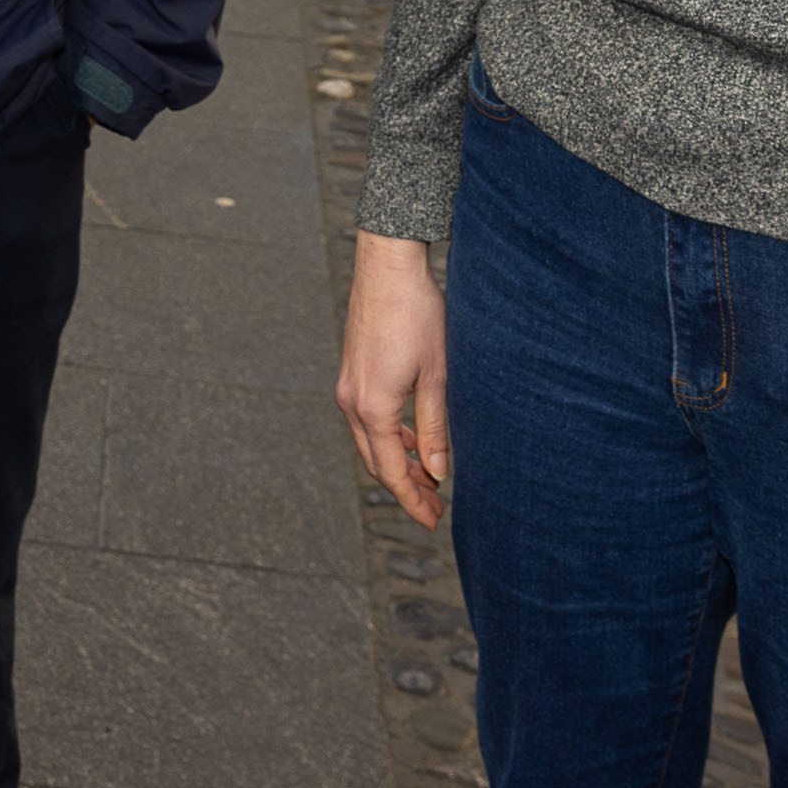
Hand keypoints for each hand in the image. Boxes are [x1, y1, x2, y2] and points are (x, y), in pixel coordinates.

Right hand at [336, 230, 452, 529]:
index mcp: (373, 407)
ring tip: (429, 477)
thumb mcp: (437, 376)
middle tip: (435, 506)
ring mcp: (348, 386)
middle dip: (405, 487)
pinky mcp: (352, 372)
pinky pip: (367, 419)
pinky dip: (389, 437)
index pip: (391, 472)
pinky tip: (412, 438)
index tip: (434, 520)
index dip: (412, 500)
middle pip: (376, 462)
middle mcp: (352, 401)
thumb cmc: (418, 315)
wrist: (389, 267)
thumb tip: (439, 471)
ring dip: (397, 462)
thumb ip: (435, 427)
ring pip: (371, 441)